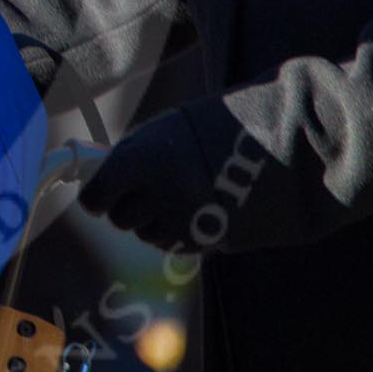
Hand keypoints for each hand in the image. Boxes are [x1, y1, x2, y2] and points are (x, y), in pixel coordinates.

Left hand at [76, 110, 218, 250]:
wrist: (276, 142)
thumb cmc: (215, 127)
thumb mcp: (166, 128)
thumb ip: (131, 155)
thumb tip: (101, 178)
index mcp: (145, 159)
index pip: (98, 194)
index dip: (96, 196)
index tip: (98, 195)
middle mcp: (161, 194)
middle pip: (120, 219)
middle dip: (125, 207)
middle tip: (141, 192)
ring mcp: (185, 221)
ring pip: (147, 235)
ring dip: (153, 221)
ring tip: (177, 195)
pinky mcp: (208, 240)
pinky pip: (175, 244)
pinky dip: (177, 232)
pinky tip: (195, 208)